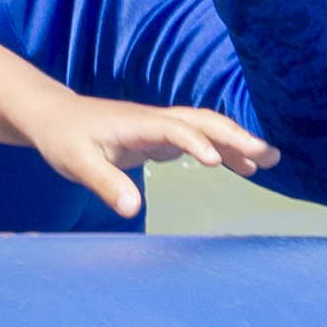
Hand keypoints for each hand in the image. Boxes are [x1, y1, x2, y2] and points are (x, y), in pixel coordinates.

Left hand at [26, 96, 278, 219]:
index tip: (217, 161)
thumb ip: (105, 183)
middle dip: (236, 137)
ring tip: (270, 161)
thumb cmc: (64, 138)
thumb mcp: (77, 163)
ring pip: (207, 127)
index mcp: (136, 123)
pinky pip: (200, 138)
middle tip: (267, 156)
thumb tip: (131, 208)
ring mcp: (161, 125)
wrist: (56, 117)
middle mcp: (155, 119)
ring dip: (238, 141)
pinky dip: (224, 150)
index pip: (174, 128)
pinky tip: (244, 167)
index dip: (196, 143)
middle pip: (203, 121)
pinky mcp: (161, 135)